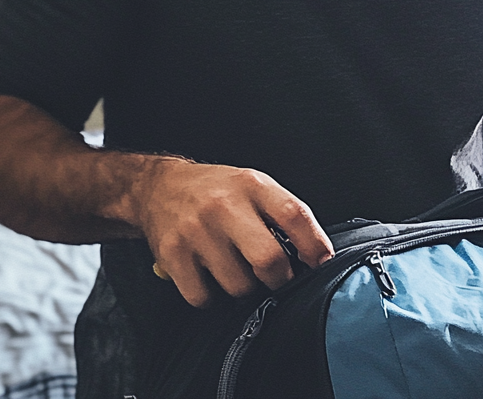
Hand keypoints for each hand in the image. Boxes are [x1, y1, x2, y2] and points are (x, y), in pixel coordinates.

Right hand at [132, 159, 333, 306]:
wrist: (161, 187)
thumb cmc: (217, 190)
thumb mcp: (254, 185)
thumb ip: (281, 213)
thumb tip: (312, 253)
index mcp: (252, 185)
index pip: (293, 215)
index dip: (314, 243)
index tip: (321, 262)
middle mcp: (225, 206)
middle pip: (268, 259)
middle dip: (280, 279)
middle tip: (278, 278)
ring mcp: (197, 231)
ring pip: (238, 285)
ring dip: (244, 288)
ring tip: (238, 270)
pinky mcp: (173, 255)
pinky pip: (205, 297)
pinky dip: (213, 297)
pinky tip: (212, 277)